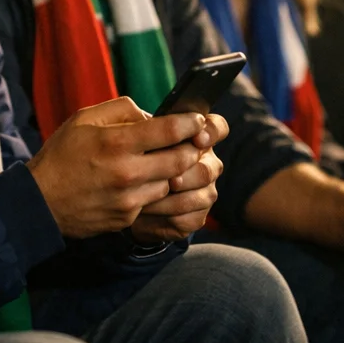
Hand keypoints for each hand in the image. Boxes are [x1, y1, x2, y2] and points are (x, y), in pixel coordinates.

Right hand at [27, 98, 210, 238]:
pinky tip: (141, 181)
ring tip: (164, 161)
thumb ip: (121, 110)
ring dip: (174, 171)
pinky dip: (154, 189)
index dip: (190, 123)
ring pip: (171, 182)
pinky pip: (153, 200)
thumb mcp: (84, 119)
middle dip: (191, 149)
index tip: (196, 119)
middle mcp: (127, 172)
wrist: (39, 202)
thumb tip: (152, 115)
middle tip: (192, 142)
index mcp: (116, 142)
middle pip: (181, 160)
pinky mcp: (128, 217)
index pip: (169, 130)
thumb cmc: (61, 155)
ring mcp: (129, 199)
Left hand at [130, 114, 227, 240]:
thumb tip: (145, 123)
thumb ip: (147, 129)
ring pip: (201, 196)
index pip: (217, 128)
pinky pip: (188, 219)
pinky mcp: (196, 217)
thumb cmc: (133, 161)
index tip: (197, 139)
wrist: (126, 200)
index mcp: (196, 139)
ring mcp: (204, 192)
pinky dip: (165, 217)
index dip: (211, 132)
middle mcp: (207, 164)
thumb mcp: (136, 140)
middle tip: (168, 179)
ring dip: (171, 198)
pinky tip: (144, 214)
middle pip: (208, 169)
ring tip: (143, 199)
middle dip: (185, 174)